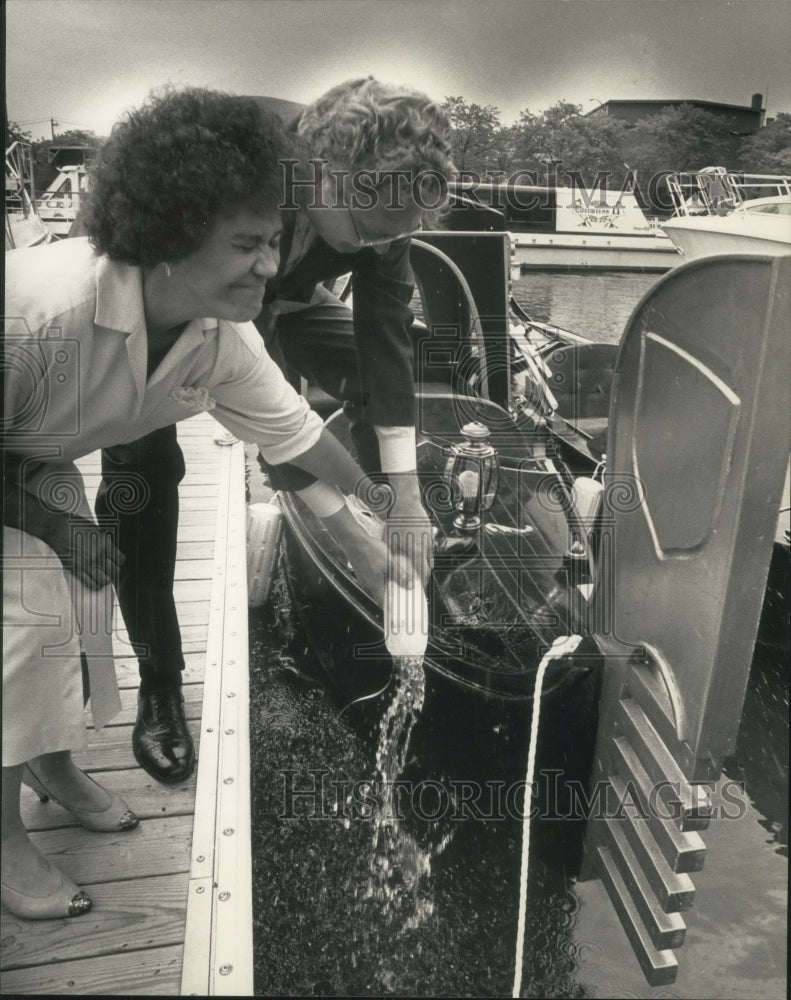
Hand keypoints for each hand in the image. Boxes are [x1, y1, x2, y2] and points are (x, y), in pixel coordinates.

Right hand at [44, 513, 124, 589]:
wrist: (56, 527)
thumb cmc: (76, 525)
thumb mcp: (97, 529)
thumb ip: (106, 542)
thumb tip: (113, 552)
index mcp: (105, 544)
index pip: (121, 560)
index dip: (120, 562)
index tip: (117, 562)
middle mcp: (97, 555)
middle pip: (114, 571)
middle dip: (114, 571)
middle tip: (110, 570)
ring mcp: (87, 563)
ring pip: (104, 580)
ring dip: (106, 579)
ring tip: (104, 577)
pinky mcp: (76, 569)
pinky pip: (90, 583)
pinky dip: (96, 585)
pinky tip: (96, 583)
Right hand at [322, 503, 412, 607]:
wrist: (354, 540)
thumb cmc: (369, 551)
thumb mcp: (389, 563)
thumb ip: (400, 575)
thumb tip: (409, 585)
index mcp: (374, 586)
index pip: (384, 604)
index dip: (393, 607)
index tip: (402, 606)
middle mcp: (368, 585)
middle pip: (382, 595)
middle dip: (394, 594)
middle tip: (404, 591)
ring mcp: (365, 578)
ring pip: (379, 586)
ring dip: (388, 585)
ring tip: (399, 580)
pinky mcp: (363, 571)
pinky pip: (375, 578)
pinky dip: (383, 577)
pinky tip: (388, 570)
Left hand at [385, 475, 433, 589]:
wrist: (406, 502)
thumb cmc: (397, 521)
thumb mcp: (391, 541)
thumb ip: (395, 556)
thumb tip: (394, 567)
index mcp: (416, 552)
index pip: (422, 573)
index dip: (421, 582)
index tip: (418, 588)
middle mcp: (425, 547)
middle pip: (428, 566)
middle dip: (424, 575)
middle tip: (419, 580)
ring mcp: (429, 538)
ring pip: (429, 556)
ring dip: (425, 563)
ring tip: (419, 568)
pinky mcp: (429, 531)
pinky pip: (428, 545)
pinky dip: (425, 551)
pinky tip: (418, 550)